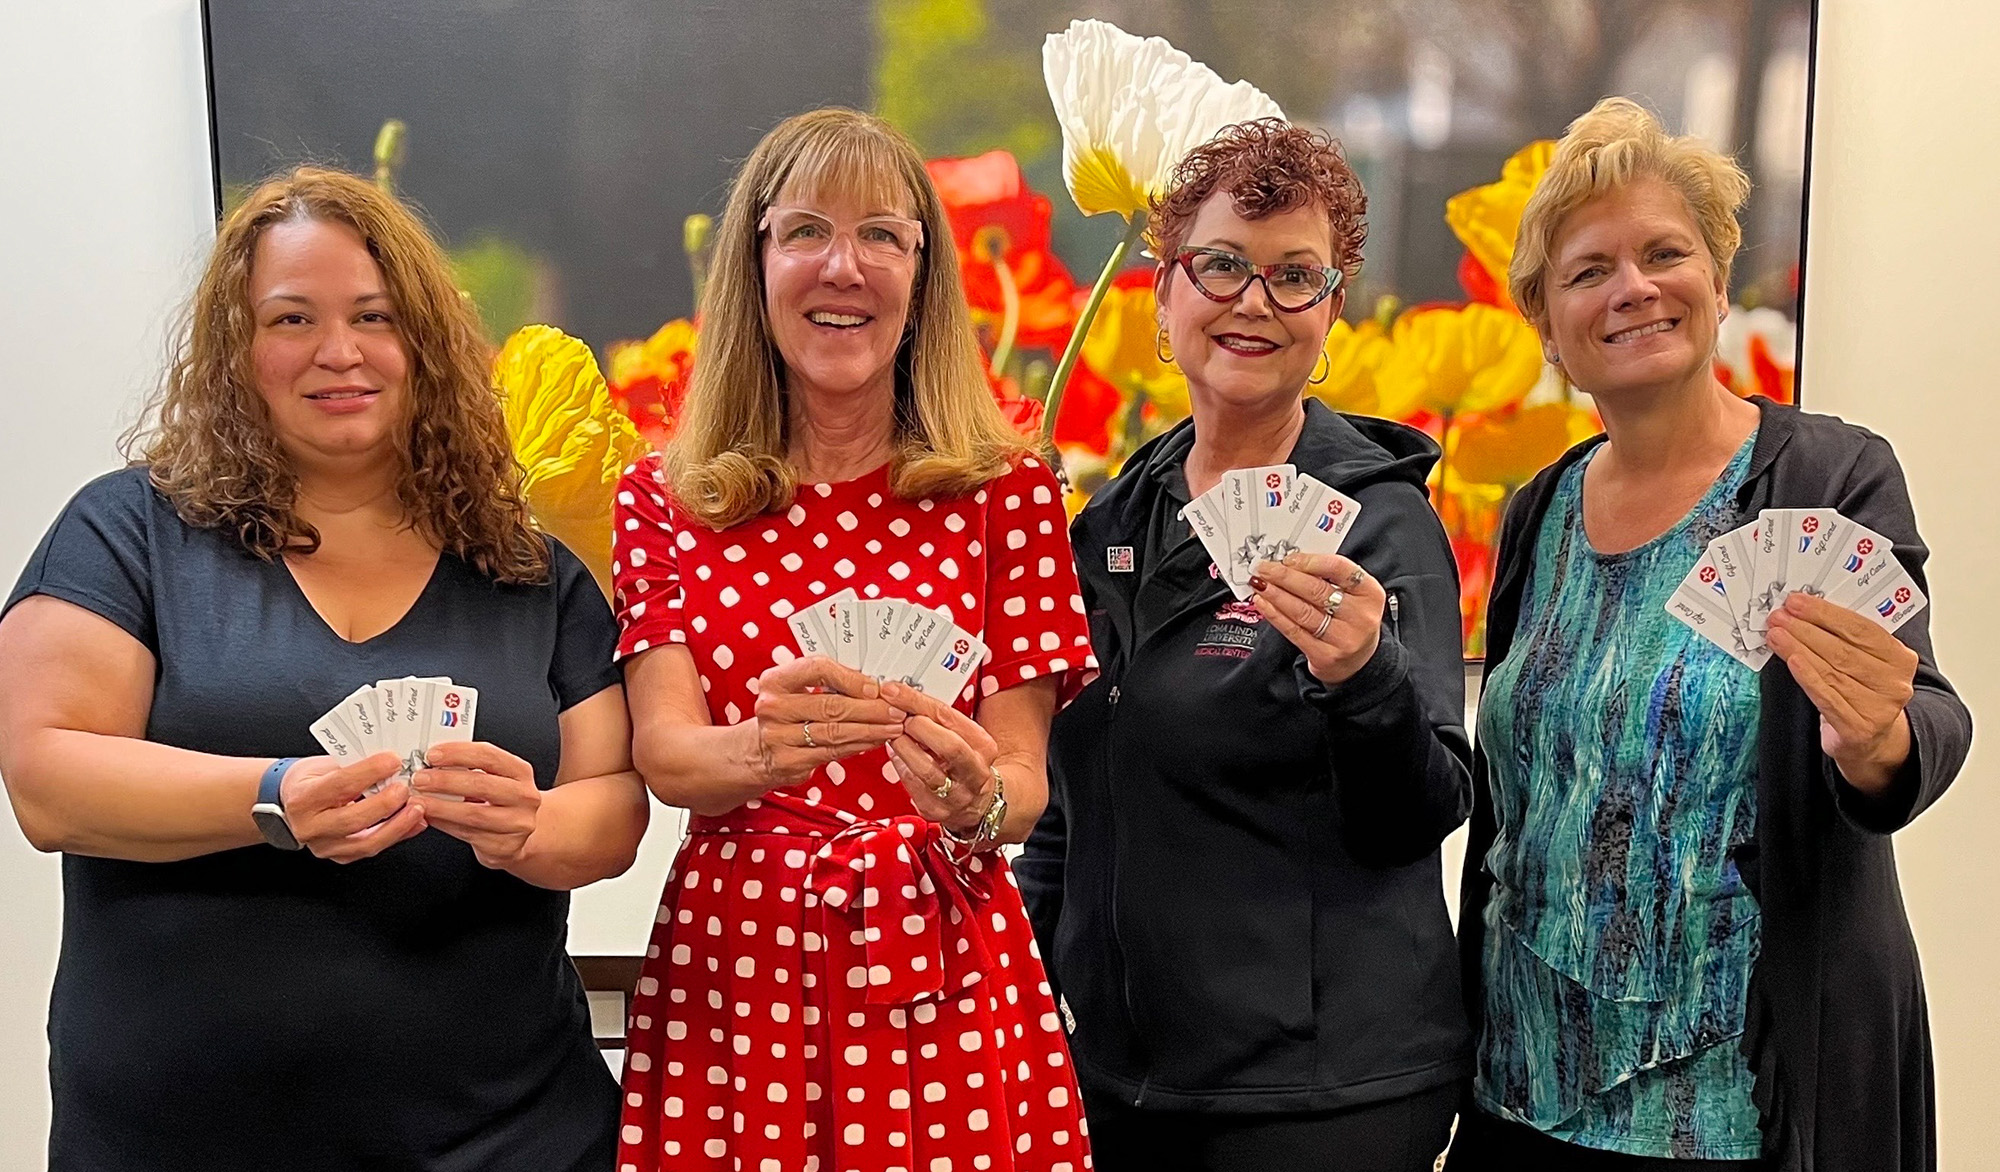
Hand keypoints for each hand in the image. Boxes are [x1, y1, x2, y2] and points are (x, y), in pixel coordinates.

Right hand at [280, 752, 425, 862]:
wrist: (290, 802)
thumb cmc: (309, 781)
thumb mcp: (323, 765)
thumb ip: (353, 765)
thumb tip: (390, 761)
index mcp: (303, 798)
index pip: (339, 785)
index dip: (369, 772)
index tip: (393, 761)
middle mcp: (310, 827)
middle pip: (353, 819)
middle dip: (385, 804)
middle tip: (406, 788)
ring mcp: (325, 846)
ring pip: (366, 842)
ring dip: (397, 825)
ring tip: (417, 809)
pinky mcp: (340, 856)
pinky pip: (372, 849)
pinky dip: (398, 835)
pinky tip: (414, 823)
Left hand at [412, 741, 544, 869]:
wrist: (517, 835)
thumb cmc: (500, 802)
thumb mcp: (493, 778)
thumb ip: (468, 768)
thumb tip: (431, 763)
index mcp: (521, 772)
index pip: (489, 756)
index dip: (458, 753)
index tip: (432, 755)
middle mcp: (524, 796)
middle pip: (481, 784)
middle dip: (445, 780)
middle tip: (420, 779)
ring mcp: (517, 823)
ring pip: (473, 814)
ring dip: (440, 806)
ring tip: (419, 802)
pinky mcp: (505, 846)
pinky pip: (468, 834)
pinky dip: (445, 825)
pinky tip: (431, 818)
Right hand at [746, 656, 905, 789]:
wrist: (758, 749)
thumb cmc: (788, 713)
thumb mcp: (797, 688)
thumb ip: (828, 681)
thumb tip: (875, 684)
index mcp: (775, 680)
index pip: (818, 669)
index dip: (851, 678)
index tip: (876, 687)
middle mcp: (773, 708)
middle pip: (831, 705)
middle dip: (871, 708)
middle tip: (896, 710)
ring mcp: (778, 737)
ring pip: (835, 732)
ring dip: (871, 729)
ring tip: (893, 726)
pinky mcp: (789, 762)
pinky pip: (832, 752)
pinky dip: (859, 745)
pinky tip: (875, 740)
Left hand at [877, 680, 998, 835]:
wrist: (979, 802)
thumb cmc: (965, 762)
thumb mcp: (962, 736)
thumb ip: (937, 718)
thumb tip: (903, 698)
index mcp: (983, 746)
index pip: (950, 717)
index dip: (918, 702)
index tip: (895, 692)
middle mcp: (974, 772)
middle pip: (948, 746)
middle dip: (918, 728)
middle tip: (899, 718)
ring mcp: (957, 795)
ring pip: (927, 770)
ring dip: (904, 748)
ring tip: (893, 735)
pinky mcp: (937, 810)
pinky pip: (913, 787)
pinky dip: (900, 767)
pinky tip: (895, 755)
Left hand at [1249, 552, 1384, 683]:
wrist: (1359, 662)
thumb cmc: (1351, 621)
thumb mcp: (1353, 596)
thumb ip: (1329, 578)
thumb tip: (1290, 563)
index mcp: (1370, 594)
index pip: (1339, 569)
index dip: (1310, 561)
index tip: (1288, 558)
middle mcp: (1360, 617)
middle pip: (1317, 590)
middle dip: (1285, 576)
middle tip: (1265, 568)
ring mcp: (1344, 639)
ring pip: (1303, 611)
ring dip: (1276, 595)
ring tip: (1260, 584)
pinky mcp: (1325, 656)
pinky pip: (1294, 631)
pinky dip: (1275, 615)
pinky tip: (1264, 604)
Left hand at [1766, 591, 1917, 791]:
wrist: (1870, 739)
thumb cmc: (1861, 691)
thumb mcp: (1865, 661)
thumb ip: (1846, 638)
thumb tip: (1805, 611)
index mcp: (1900, 659)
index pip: (1861, 629)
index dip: (1826, 613)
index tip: (1796, 602)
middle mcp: (1895, 684)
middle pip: (1843, 650)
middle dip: (1806, 629)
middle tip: (1778, 617)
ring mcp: (1879, 708)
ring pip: (1831, 671)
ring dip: (1798, 649)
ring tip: (1775, 635)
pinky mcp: (1858, 729)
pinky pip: (1826, 697)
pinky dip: (1807, 677)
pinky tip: (1791, 660)